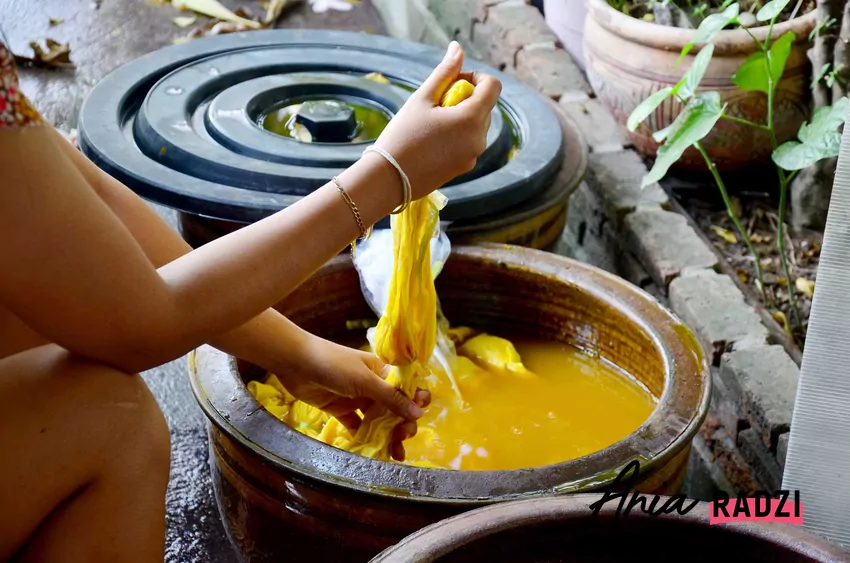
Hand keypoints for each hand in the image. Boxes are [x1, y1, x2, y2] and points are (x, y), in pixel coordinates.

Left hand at [272, 333, 430, 460]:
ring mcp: (357, 399)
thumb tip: (419, 413)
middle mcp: (373, 386)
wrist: (296, 363)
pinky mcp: (342, 410)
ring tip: (395, 453)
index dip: (415, 402)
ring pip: (378, 420)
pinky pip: (358, 427)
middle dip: (403, 424)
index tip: (419, 416)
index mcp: (382, 372)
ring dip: (388, 436)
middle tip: (404, 437)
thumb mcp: (365, 380)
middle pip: (395, 408)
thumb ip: (391, 398)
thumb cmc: (334, 364)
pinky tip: (374, 452)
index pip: (406, 388)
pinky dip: (367, 439)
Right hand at [373, 41, 501, 200]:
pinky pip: (469, 141)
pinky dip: (457, 134)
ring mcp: (474, 155)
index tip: (451, 84)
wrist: (389, 179)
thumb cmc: (402, 135)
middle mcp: (479, 139)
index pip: (492, 86)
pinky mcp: (465, 167)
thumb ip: (444, 72)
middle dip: (464, 98)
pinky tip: (431, 141)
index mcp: (472, 119)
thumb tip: (457, 48)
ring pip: (476, 124)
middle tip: (435, 105)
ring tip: (431, 124)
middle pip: (484, 105)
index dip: (474, 78)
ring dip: (460, 116)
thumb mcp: (422, 98)